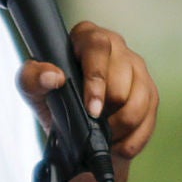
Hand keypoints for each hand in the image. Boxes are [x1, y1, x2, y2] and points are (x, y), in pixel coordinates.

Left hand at [18, 22, 159, 169]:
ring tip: (104, 136)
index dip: (96, 81)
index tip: (91, 110)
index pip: (98, 48)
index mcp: (87, 37)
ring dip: (120, 128)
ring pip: (139, 103)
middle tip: (92, 126)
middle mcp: (117, 47)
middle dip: (107, 113)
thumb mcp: (31, 88)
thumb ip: (32, 78)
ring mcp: (137, 68)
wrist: (70, 122)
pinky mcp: (150, 92)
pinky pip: (149, 120)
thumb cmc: (52, 96)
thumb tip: (53, 77)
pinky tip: (118, 144)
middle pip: (122, 83)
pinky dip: (132, 140)